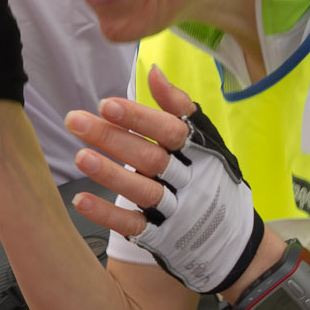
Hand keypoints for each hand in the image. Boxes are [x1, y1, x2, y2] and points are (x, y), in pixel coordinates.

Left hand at [64, 65, 263, 294]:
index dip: (139, 118)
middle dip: (112, 138)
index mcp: (199, 152)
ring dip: (110, 174)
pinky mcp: (162, 236)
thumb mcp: (205, 139)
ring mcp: (176, 210)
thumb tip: (153, 71)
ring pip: (142, 191)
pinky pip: (133, 226)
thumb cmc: (211, 176)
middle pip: (150, 158)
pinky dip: (107, 214)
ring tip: (80, 157)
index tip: (106, 104)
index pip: (170, 131)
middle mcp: (188, 180)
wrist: (233, 239)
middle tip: (75, 121)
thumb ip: (178, 106)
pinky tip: (81, 200)